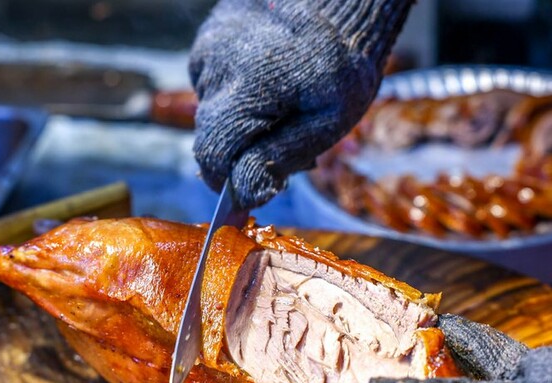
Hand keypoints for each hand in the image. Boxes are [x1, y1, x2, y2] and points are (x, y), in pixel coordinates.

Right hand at [189, 0, 411, 208]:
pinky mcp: (208, 37)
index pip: (213, 154)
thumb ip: (279, 159)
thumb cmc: (343, 63)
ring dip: (238, 121)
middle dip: (239, 151)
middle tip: (282, 142)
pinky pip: (210, 83)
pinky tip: (264, 82)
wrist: (341, 0)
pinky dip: (233, 94)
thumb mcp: (327, 122)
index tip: (253, 190)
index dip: (228, 181)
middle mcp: (218, 63)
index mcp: (248, 85)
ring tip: (279, 105)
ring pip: (210, 110)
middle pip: (209, 135)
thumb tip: (243, 195)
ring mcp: (209, 47)